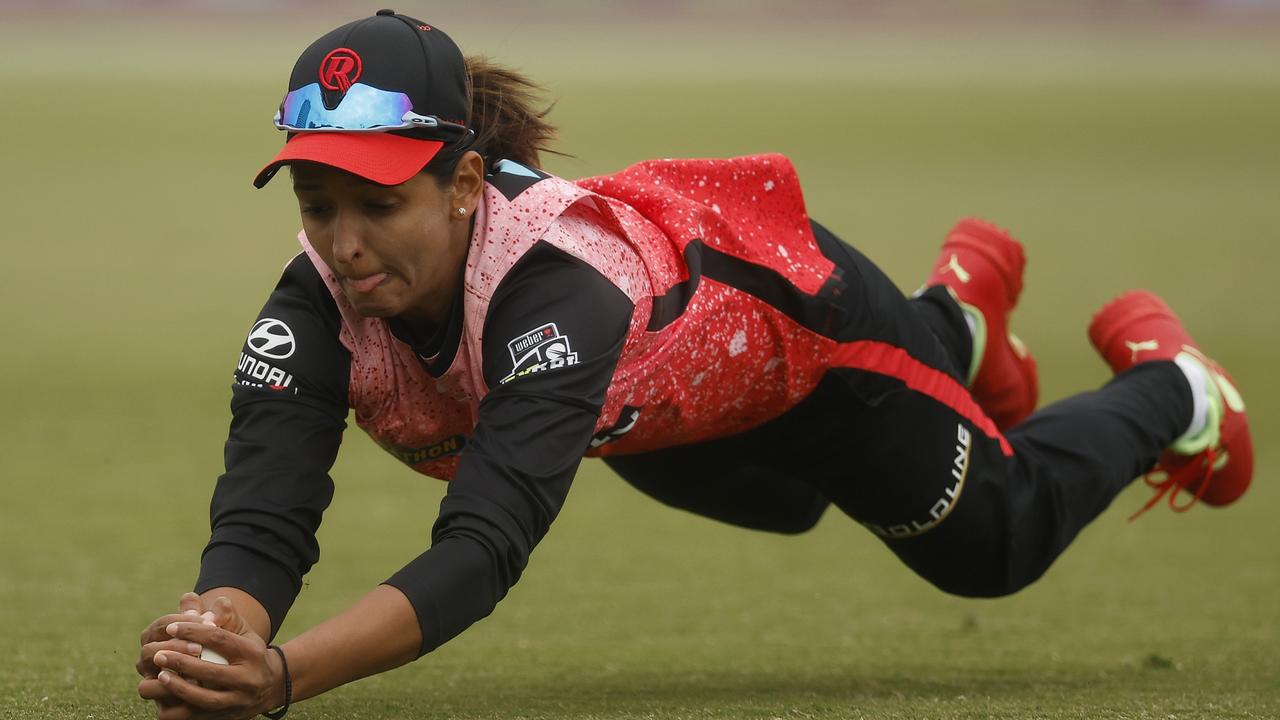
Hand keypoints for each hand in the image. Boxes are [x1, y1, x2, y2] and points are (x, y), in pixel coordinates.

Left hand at [138, 598, 284, 719]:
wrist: (270, 687)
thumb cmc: (249, 653)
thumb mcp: (244, 631)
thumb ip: (226, 614)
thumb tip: (204, 603)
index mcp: (252, 652)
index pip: (219, 639)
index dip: (192, 631)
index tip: (170, 627)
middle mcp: (249, 679)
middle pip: (210, 671)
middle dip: (180, 662)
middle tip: (158, 654)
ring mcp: (238, 701)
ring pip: (204, 699)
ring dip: (178, 687)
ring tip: (160, 675)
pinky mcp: (227, 718)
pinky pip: (198, 717)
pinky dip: (180, 709)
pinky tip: (165, 698)